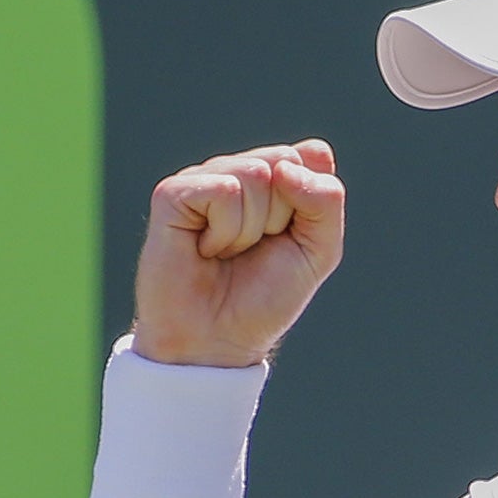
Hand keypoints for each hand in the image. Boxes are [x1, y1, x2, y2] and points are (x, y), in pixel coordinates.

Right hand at [132, 139, 345, 367]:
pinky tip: (205, 250)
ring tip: (227, 252)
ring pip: (254, 173)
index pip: (310, 157)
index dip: (309, 206)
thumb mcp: (319, 251)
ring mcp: (201, 179)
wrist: (218, 340)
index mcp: (272, 178)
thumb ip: (325, 201)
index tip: (287, 240)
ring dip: (251, 229)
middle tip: (256, 249)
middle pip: (283, 161)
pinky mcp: (171, 194)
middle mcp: (236, 171)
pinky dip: (224, 231)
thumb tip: (285, 167)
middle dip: (281, 216)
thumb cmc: (265, 297)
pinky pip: (222, 190)